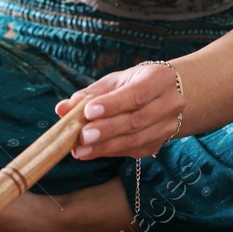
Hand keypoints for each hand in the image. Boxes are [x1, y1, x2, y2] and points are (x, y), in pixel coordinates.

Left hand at [54, 63, 183, 160]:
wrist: (168, 95)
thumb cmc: (136, 83)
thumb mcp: (116, 81)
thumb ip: (90, 94)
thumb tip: (62, 108)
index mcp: (159, 79)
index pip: (136, 94)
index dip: (112, 105)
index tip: (88, 112)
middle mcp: (169, 103)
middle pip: (136, 120)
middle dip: (106, 130)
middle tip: (82, 136)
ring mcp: (167, 126)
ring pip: (135, 140)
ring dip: (105, 146)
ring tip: (81, 149)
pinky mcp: (159, 144)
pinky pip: (133, 150)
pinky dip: (110, 152)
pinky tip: (91, 152)